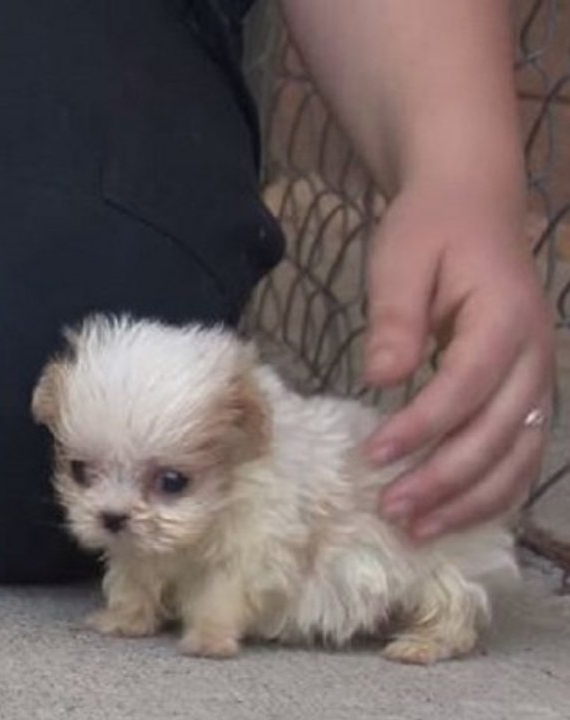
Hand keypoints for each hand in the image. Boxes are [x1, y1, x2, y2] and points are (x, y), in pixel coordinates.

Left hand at [362, 184, 553, 542]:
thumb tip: (382, 375)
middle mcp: (536, 356)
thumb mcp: (401, 259)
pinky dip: (492, 491)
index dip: (421, 428)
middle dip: (444, 480)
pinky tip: (451, 516)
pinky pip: (521, 453)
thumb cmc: (430, 229)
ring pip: (519, 456)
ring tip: (416, 528)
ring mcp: (539, 378)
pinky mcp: (528, 392)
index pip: (464, 388)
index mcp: (505, 320)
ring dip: (470, 500)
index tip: (372, 455)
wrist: (473, 204)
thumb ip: (395, 317)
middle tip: (389, 509)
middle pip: (498, 435)